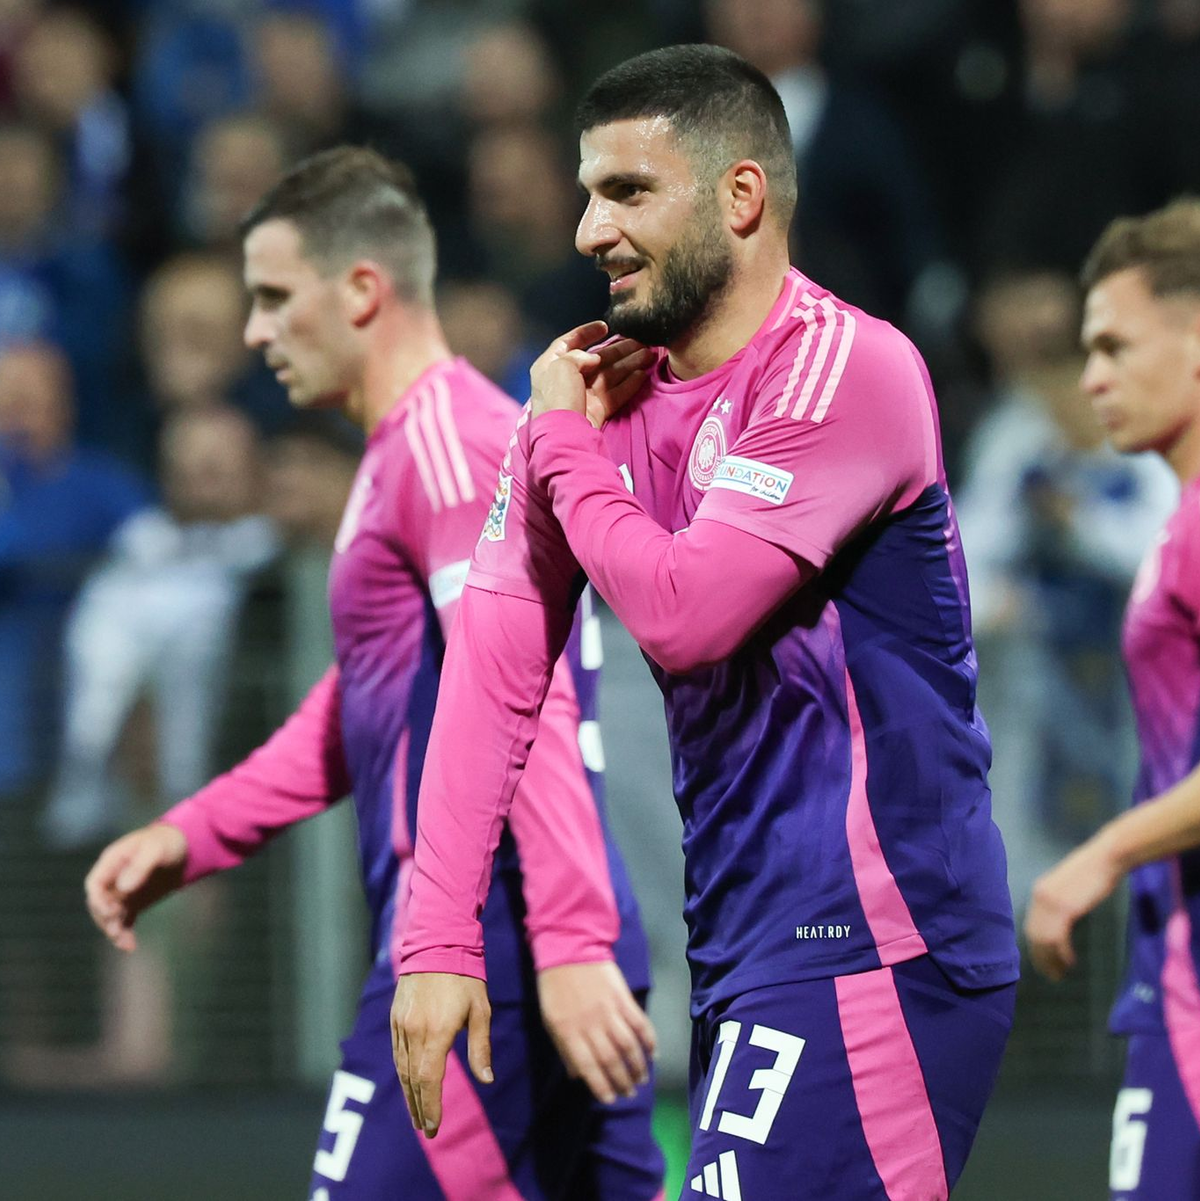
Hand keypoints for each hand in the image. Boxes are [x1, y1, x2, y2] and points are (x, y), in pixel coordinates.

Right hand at [84, 822, 187, 951]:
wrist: (184, 846)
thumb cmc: (167, 842)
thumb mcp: (157, 849)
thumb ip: (141, 866)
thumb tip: (123, 888)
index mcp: (112, 862)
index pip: (95, 884)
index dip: (98, 900)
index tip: (111, 912)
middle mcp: (112, 879)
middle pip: (99, 904)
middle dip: (106, 919)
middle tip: (117, 932)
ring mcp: (122, 892)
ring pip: (110, 916)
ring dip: (114, 930)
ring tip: (126, 944)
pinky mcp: (134, 902)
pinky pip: (124, 920)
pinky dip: (125, 933)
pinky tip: (130, 946)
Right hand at [391, 972, 492, 1136]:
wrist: (437, 943)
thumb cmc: (465, 977)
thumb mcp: (480, 1010)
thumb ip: (480, 1047)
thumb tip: (487, 1080)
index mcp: (436, 1032)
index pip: (429, 1080)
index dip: (430, 1106)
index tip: (433, 1127)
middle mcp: (414, 1032)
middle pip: (412, 1080)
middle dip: (419, 1107)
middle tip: (425, 1129)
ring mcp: (401, 1025)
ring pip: (401, 1068)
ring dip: (408, 1094)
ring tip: (417, 1113)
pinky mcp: (396, 1017)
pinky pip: (396, 1053)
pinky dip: (402, 1073)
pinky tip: (409, 1083)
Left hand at [530, 321, 652, 428]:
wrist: (563, 435)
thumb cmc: (558, 396)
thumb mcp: (562, 366)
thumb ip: (579, 356)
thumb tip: (594, 359)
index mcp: (550, 364)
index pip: (568, 342)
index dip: (586, 332)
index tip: (605, 326)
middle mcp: (566, 378)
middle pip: (596, 358)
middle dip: (619, 349)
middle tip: (641, 342)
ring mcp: (583, 395)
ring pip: (609, 375)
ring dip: (630, 364)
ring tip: (650, 354)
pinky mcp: (596, 410)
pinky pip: (615, 393)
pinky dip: (629, 384)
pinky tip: (643, 373)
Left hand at [537, 960, 655, 1103]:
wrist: (570, 949)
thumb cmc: (555, 987)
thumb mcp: (551, 1020)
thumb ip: (564, 1048)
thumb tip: (576, 1076)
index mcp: (569, 1032)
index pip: (589, 1067)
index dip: (601, 1086)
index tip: (611, 1100)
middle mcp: (591, 1025)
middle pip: (611, 1060)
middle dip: (622, 1081)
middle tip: (630, 1094)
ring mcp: (610, 1011)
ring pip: (628, 1046)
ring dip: (638, 1066)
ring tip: (642, 1080)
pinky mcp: (624, 998)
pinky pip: (640, 1024)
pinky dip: (649, 1041)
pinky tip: (653, 1054)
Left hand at [1025, 836, 1120, 980]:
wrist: (1105, 858)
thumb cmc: (1093, 872)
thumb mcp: (1070, 889)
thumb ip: (1060, 903)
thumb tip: (1060, 924)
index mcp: (1039, 891)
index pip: (1031, 926)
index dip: (1036, 947)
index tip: (1044, 962)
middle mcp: (1039, 897)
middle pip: (1034, 936)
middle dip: (1041, 958)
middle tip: (1051, 975)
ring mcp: (1050, 902)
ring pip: (1043, 940)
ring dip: (1051, 960)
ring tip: (1059, 974)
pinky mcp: (1064, 908)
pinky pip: (1057, 937)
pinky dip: (1062, 953)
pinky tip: (1070, 961)